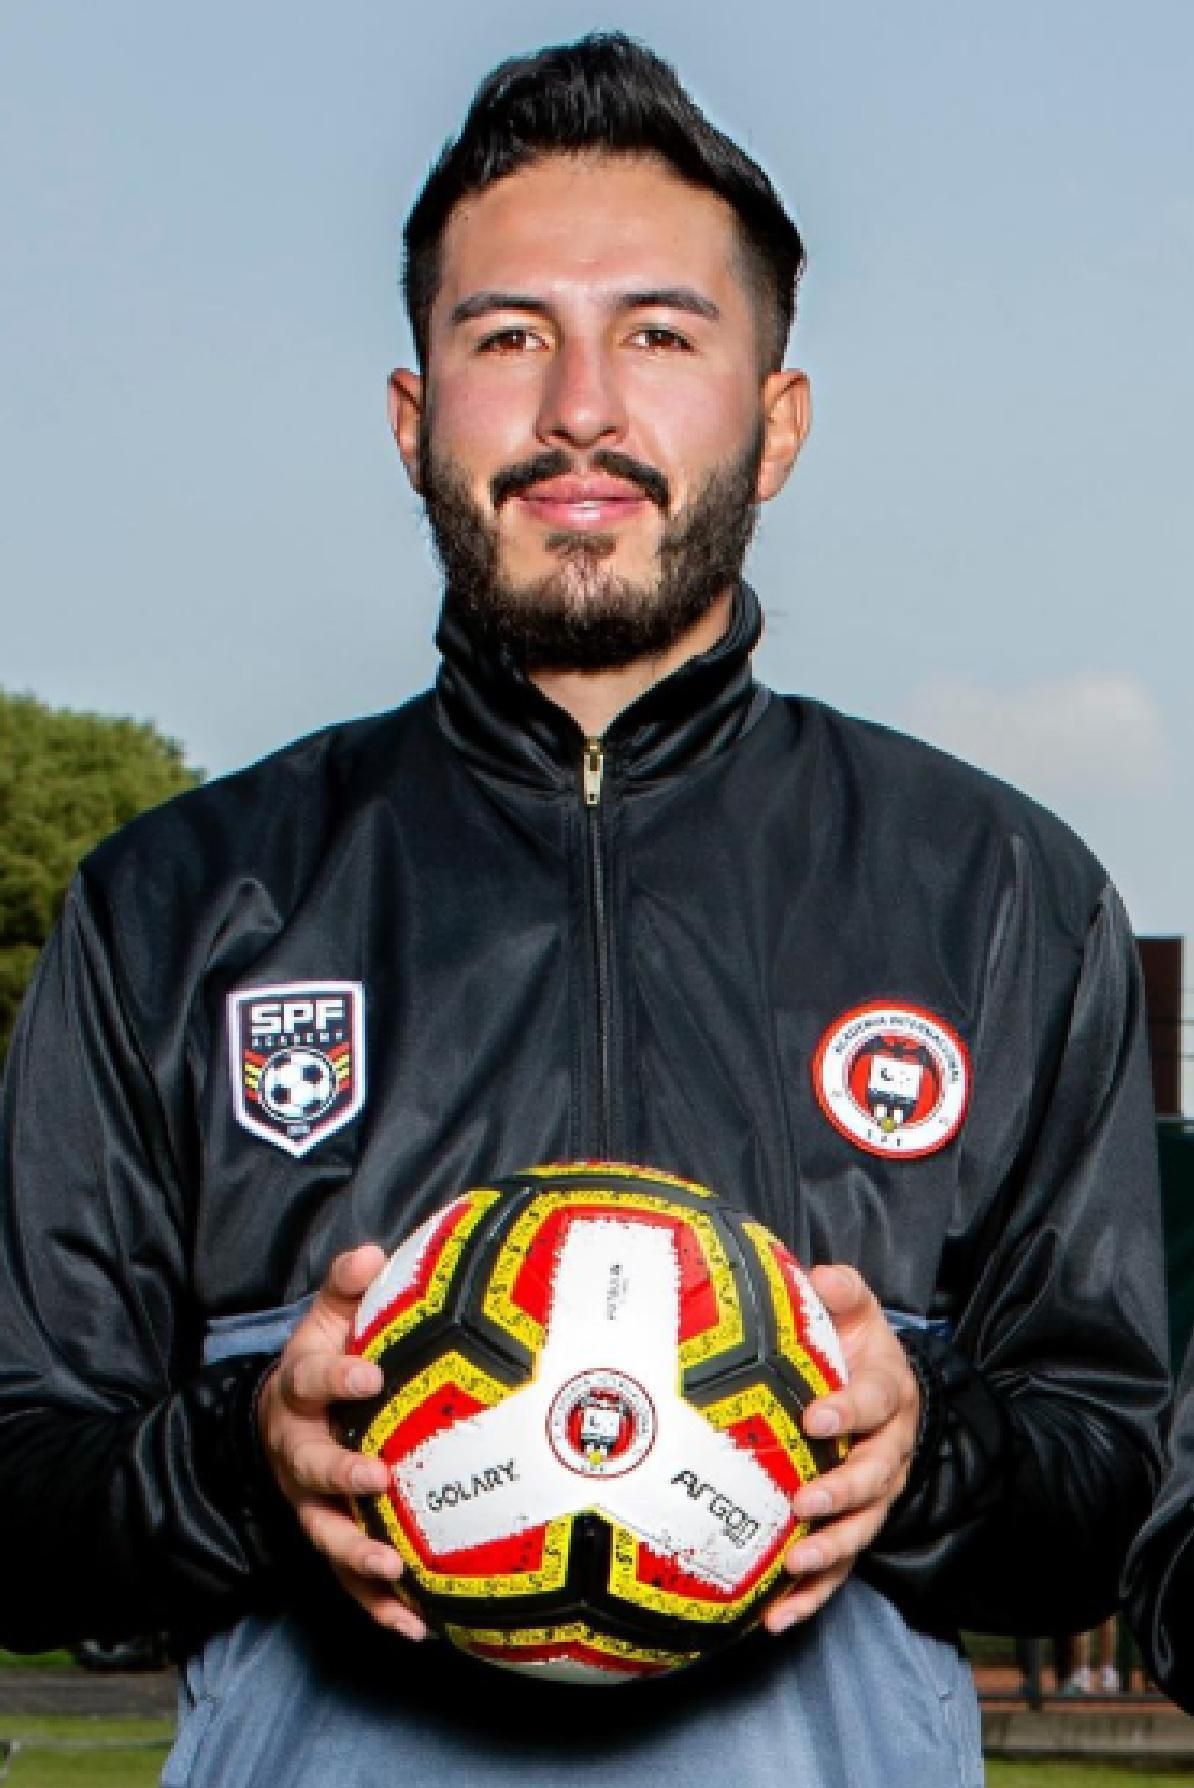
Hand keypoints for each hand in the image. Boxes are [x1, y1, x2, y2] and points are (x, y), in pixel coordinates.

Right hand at [257, 1245, 426, 1639]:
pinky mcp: (327, 1537)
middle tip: (378, 1481)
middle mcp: (296, 1451)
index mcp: (298, 1392)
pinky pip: (347, 1582)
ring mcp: (307, 1502)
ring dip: (357, 1555)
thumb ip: (346, 1286)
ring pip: (325, 1534)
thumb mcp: (326, 1318)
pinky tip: (416, 1626)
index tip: (371, 1374)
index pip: (311, 1381)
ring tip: (392, 1569)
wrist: (277, 1419)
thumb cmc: (322, 1361)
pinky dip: (377, 1606)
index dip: (337, 1378)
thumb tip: (372, 1249)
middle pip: (311, 1469)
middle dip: (342, 1477)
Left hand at [764, 1264, 918, 1633]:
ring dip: (830, 1551)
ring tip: (795, 1565)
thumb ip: (840, 1290)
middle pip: (875, 1478)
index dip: (852, 1409)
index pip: (879, 1401)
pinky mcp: (854, 1528)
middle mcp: (890, 1450)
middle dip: (841, 1493)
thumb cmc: (856, 1346)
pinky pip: (839, 1568)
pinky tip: (775, 1618)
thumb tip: (817, 1276)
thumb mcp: (855, 1309)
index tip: (817, 1415)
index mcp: (890, 1392)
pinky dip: (812, 1596)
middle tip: (803, 1501)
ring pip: (862, 1531)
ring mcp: (876, 1495)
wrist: (886, 1389)